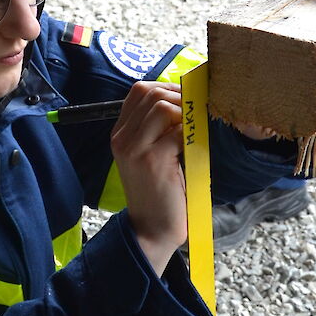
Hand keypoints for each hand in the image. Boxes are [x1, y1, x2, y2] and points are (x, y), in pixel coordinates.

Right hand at [111, 81, 186, 274]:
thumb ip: (158, 129)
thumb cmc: (159, 192)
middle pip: (149, 93)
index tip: (186, 98)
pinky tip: (194, 146)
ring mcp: (134, 148)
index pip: (139, 91)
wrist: (152, 229)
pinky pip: (176, 131)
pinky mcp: (153, 160)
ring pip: (162, 106)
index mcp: (120, 134)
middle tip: (196, 109)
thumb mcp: (151, 155)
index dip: (166, 87)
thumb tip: (184, 99)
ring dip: (185, 111)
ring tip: (194, 126)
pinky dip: (191, 132)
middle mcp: (122, 138)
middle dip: (178, 95)